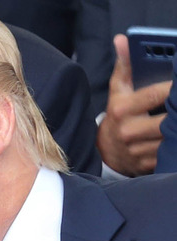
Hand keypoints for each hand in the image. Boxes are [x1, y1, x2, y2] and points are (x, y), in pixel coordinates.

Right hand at [96, 34, 171, 175]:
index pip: (154, 94)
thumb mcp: (118, 90)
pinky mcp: (146, 164)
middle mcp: (127, 130)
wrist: (106, 152)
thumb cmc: (117, 115)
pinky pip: (170, 153)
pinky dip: (176, 144)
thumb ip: (124, 65)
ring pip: (171, 138)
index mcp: (121, 109)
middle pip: (167, 119)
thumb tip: (122, 40)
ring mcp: (137, 150)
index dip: (173, 88)